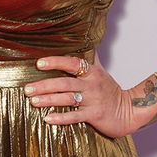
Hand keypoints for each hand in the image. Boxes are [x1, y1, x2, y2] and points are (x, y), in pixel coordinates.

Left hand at [23, 54, 142, 138]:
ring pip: (67, 99)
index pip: (72, 63)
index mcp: (92, 72)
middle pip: (65, 83)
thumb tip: (82, 37)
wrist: (129, 111)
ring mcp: (93, 101)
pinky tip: (48, 118)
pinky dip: (61, 118)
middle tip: (27, 88)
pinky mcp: (95, 116)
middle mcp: (92, 85)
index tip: (39, 63)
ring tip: (33, 101)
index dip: (55, 62)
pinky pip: (75, 117)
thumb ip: (89, 57)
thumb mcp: (100, 71)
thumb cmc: (110, 90)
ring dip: (49, 100)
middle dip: (44, 85)